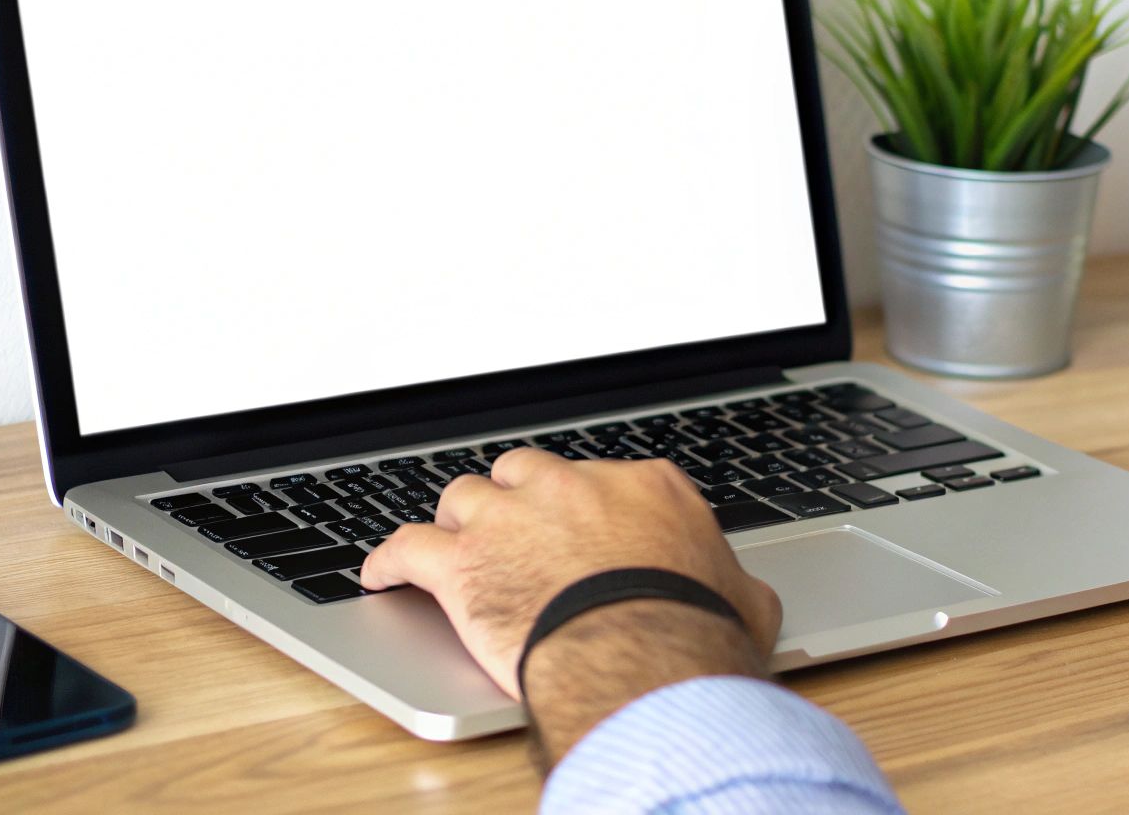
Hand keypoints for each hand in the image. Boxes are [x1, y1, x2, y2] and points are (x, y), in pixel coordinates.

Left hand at [360, 450, 781, 765]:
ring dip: (458, 522)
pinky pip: (406, 548)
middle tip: (517, 530)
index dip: (587, 508)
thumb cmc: (698, 631)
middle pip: (527, 472)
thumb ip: (734, 583)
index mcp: (643, 487)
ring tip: (454, 544)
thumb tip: (749, 597)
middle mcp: (570, 487)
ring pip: (464, 497)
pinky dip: (389, 560)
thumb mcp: (746, 599)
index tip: (586, 529)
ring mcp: (510, 520)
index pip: (604, 479)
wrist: (646, 655)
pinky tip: (380, 573)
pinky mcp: (462, 565)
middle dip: (519, 499)